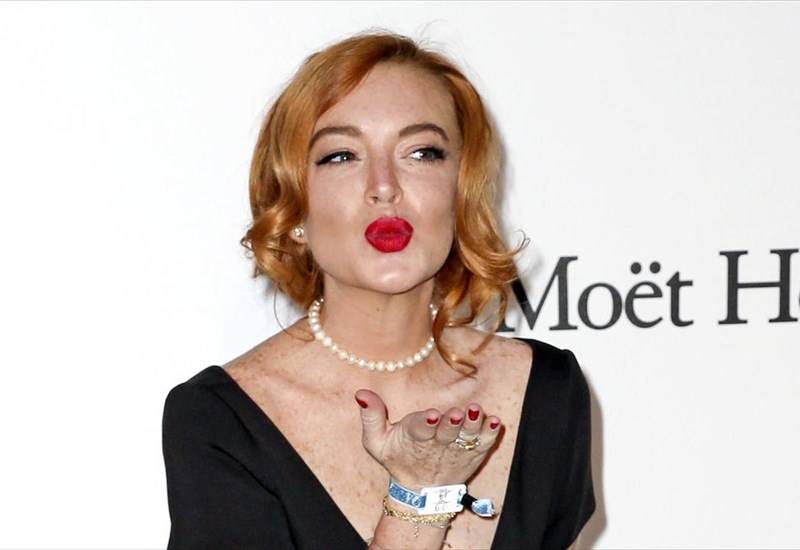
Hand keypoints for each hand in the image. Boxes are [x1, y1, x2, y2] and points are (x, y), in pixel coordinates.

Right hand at [354, 389, 501, 490]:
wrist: (423, 492)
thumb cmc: (399, 459)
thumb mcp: (376, 442)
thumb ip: (371, 416)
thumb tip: (360, 393)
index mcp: (415, 438)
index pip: (420, 429)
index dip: (426, 422)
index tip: (433, 415)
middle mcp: (439, 443)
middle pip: (447, 431)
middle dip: (452, 422)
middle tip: (457, 413)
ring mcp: (459, 448)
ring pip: (468, 436)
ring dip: (473, 424)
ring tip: (477, 412)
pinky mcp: (474, 451)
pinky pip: (485, 443)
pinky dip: (491, 433)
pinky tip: (495, 421)